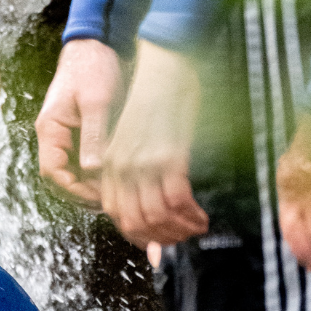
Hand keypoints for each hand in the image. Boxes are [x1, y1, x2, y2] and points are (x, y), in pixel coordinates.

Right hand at [35, 38, 122, 205]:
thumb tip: (91, 170)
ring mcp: (65, 133)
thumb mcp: (96, 102)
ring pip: (72, 170)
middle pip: (60, 175)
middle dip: (82, 191)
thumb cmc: (93, 67)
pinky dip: (97, 171)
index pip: (51, 171)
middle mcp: (54, 134)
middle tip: (111, 199)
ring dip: (90, 183)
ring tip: (116, 192)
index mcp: (50, 128)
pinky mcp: (79, 130)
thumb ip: (93, 136)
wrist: (97, 44)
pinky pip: (83, 158)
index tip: (98, 196)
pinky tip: (116, 175)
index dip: (72, 188)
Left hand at [101, 40, 208, 247]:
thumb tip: (151, 207)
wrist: (165, 68)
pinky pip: (177, 201)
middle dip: (161, 238)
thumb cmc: (154, 102)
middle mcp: (121, 167)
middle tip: (182, 238)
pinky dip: (191, 216)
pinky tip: (201, 217)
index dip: (138, 235)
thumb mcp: (134, 140)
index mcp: (109, 164)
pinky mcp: (169, 156)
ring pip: (156, 217)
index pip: (116, 215)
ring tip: (195, 228)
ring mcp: (143, 163)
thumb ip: (136, 172)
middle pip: (135, 222)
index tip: (158, 242)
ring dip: (179, 230)